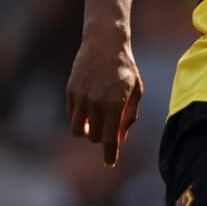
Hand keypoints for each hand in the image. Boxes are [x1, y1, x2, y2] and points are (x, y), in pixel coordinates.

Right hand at [65, 25, 143, 167]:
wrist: (104, 42)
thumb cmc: (125, 68)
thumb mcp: (135, 91)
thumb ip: (129, 117)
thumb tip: (119, 139)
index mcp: (115, 104)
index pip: (110, 139)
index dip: (109, 155)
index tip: (109, 163)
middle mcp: (96, 102)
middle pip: (94, 137)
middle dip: (101, 138)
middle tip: (107, 130)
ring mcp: (81, 96)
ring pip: (78, 130)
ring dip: (86, 130)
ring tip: (94, 123)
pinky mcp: (70, 91)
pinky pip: (72, 114)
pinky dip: (79, 115)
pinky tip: (88, 105)